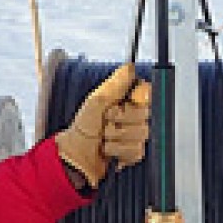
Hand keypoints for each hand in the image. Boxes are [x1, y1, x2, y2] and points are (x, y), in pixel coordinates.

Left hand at [54, 65, 152, 191]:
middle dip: (121, 121)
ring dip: (117, 138)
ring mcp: (135, 134)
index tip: (122, 105)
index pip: (146, 94)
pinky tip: (110, 150)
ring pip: (141, 134)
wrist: (77, 156)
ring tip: (105, 138)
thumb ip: (115, 84)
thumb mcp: (96, 101)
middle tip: (107, 122)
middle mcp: (133, 116)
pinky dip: (120, 151)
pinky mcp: (135, 152)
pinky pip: (138, 151)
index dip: (135, 102)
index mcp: (125, 100)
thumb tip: (129, 67)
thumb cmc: (83, 128)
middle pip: (144, 115)